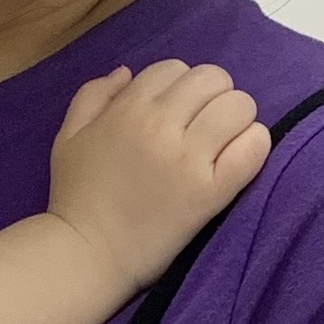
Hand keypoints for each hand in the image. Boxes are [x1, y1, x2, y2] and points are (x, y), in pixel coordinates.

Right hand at [44, 60, 270, 296]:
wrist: (88, 254)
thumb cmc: (76, 196)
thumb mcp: (68, 136)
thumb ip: (94, 96)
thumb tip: (128, 72)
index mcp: (128, 107)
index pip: (175, 68)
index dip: (180, 86)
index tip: (178, 111)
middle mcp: (160, 125)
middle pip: (214, 79)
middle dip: (213, 96)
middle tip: (206, 124)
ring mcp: (188, 158)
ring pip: (239, 106)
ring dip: (237, 118)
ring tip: (225, 141)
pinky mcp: (211, 191)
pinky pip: (252, 149)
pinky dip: (254, 145)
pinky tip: (241, 157)